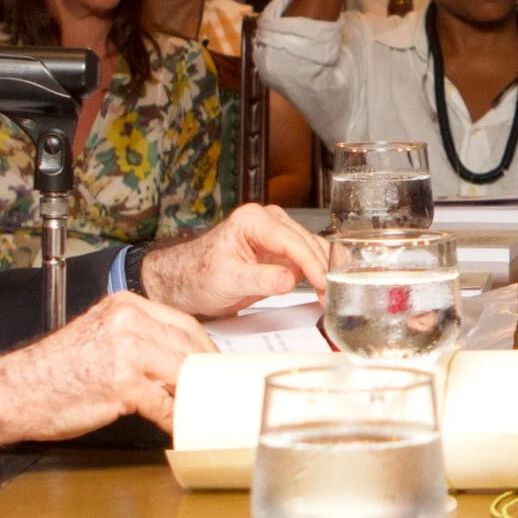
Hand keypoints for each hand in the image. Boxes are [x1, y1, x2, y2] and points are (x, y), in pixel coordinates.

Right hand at [0, 292, 213, 442]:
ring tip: (200, 410)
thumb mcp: (98, 335)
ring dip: (193, 397)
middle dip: (206, 373)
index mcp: (124, 305)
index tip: (214, 364)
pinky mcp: (122, 384)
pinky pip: (164, 406)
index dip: (204, 348)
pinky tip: (176, 428)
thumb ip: (136, 337)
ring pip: (181, 374)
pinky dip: (173, 421)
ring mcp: (126, 351)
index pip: (183, 324)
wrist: (14, 391)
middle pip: (188, 347)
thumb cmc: (53, 370)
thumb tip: (175, 357)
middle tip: (215, 391)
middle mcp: (128, 322)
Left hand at [134, 203, 332, 317]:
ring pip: (315, 249)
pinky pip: (310, 258)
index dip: (311, 263)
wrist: (186, 281)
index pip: (291, 240)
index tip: (323, 283)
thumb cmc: (198, 274)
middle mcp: (269, 221)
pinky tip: (326, 289)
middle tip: (331, 296)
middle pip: (309, 243)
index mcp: (253, 220)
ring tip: (330, 297)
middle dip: (323, 269)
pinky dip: (321, 273)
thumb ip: (260, 278)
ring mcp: (279, 235)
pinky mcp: (284, 251)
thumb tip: (289, 279)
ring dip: (326, 271)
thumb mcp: (227, 280)